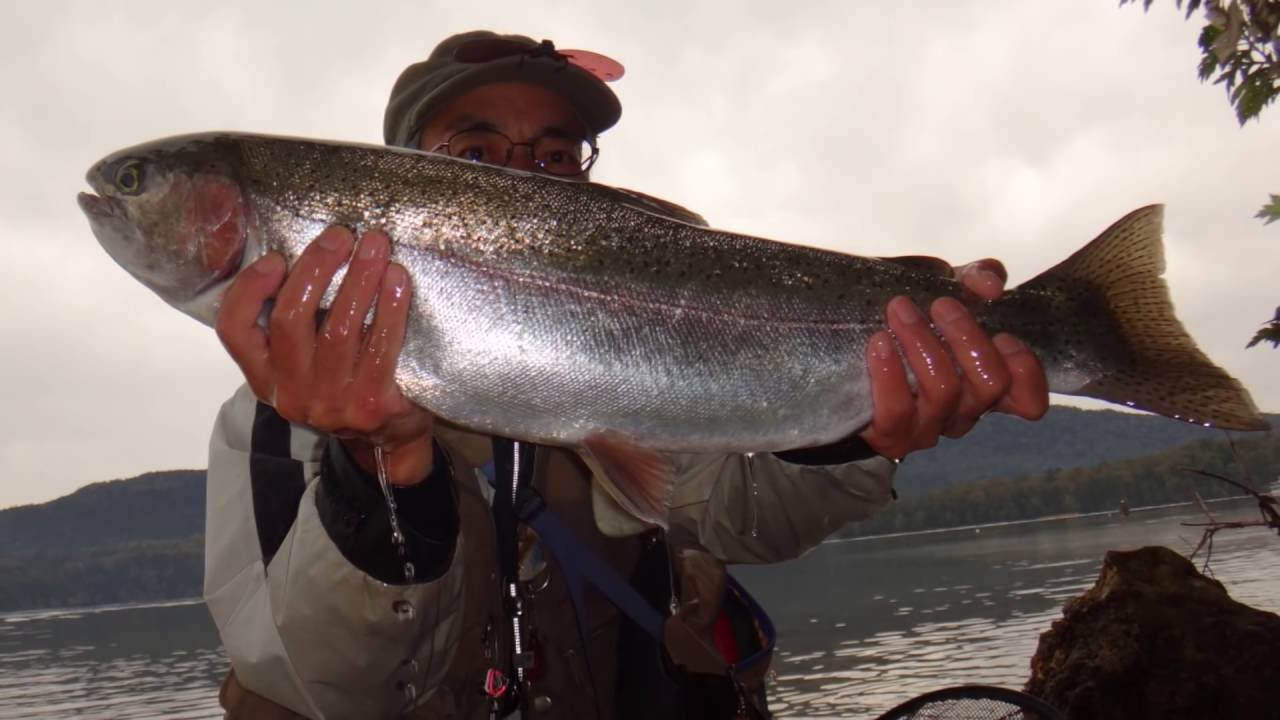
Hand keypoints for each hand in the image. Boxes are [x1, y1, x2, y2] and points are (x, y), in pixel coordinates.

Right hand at [215, 226, 434, 484]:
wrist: (389, 443)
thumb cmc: (347, 385)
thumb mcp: (307, 364)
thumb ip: (299, 325)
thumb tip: (310, 256)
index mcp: (266, 378)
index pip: (234, 331)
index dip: (249, 289)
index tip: (275, 258)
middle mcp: (292, 393)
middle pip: (291, 320)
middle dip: (316, 268)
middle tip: (341, 235)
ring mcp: (333, 404)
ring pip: (339, 329)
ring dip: (359, 278)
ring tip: (375, 245)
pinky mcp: (374, 406)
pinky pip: (382, 346)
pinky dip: (391, 307)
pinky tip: (398, 279)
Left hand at [858, 258, 1047, 459]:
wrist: (840, 352)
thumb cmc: (905, 319)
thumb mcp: (942, 287)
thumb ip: (974, 278)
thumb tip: (989, 285)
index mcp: (985, 383)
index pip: (1029, 400)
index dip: (1026, 371)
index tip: (1002, 335)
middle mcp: (965, 411)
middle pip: (990, 384)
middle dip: (967, 337)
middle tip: (940, 305)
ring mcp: (929, 427)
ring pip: (944, 391)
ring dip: (923, 343)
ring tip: (899, 310)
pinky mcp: (892, 435)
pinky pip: (897, 409)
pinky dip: (889, 371)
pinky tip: (878, 342)